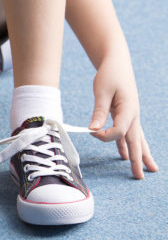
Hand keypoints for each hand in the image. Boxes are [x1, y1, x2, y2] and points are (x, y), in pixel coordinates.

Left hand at [89, 56, 157, 178]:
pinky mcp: (126, 115)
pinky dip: (128, 144)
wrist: (117, 63)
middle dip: (139, 159)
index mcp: (129, 109)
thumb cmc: (109, 75)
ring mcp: (132, 116)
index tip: (91, 132)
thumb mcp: (101, 91)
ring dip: (141, 154)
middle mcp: (133, 115)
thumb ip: (99, 111)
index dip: (105, 136)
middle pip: (137, 141)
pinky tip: (126, 155)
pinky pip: (128, 133)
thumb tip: (93, 130)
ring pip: (137, 139)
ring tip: (148, 170)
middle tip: (141, 176)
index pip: (119, 131)